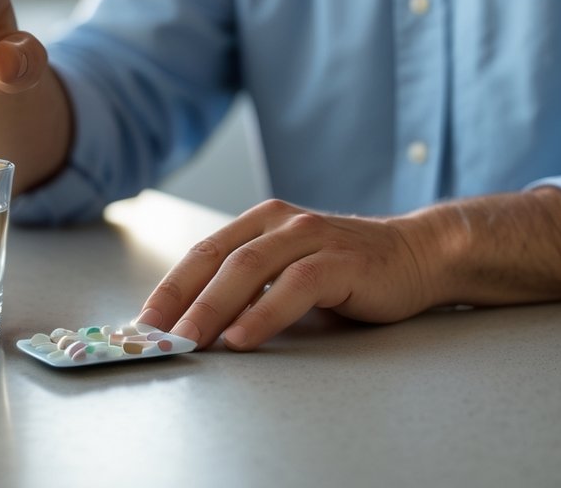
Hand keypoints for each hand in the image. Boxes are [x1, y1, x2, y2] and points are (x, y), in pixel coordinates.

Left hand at [136, 199, 433, 350]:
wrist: (416, 255)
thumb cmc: (347, 270)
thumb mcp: (289, 270)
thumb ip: (252, 286)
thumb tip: (199, 324)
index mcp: (261, 221)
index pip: (203, 253)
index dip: (170, 286)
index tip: (144, 322)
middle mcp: (279, 222)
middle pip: (217, 259)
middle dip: (180, 298)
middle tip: (153, 334)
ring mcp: (309, 237)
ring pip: (248, 269)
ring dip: (212, 307)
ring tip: (187, 339)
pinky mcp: (340, 261)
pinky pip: (294, 286)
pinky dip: (264, 313)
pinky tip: (242, 337)